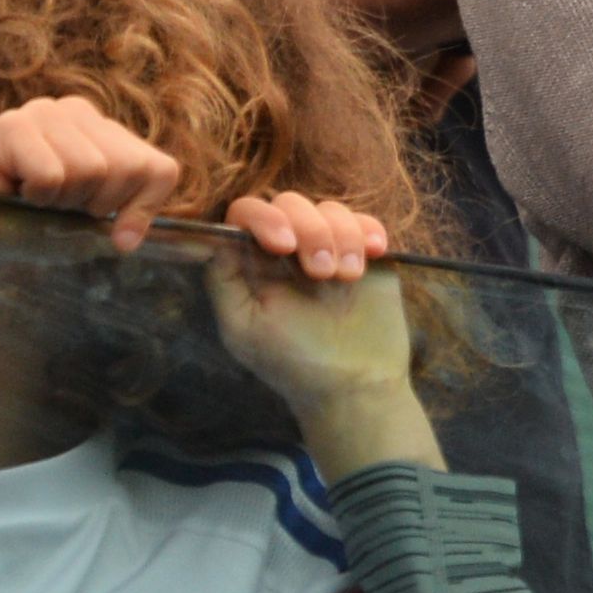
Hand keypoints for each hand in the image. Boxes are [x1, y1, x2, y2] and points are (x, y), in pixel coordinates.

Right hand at [0, 96, 186, 316]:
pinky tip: (14, 193)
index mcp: (105, 128)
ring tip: (33, 199)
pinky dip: (35, 200)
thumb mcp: (93, 223)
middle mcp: (77, 110)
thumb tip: (129, 239)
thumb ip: (128, 213)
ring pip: (90, 170)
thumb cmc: (33, 227)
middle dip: (95, 205)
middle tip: (57, 207)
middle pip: (128, 168)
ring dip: (60, 203)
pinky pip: (52, 176)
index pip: (160, 168)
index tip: (109, 230)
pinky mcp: (11, 126)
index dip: (141, 210)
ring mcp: (43, 112)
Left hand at [209, 193, 440, 477]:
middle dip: (309, 231)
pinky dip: (369, 231)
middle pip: (291, 203)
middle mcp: (289, 250)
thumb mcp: (243, 328)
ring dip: (341, 237)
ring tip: (348, 276)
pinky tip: (374, 253)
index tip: (283, 247)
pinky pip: (366, 221)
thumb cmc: (293, 364)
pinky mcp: (365, 254)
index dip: (264, 218)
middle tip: (321, 274)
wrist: (355, 389)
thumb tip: (218, 237)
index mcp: (255, 263)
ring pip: (331, 210)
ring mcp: (329, 248)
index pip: (247, 214)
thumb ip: (224, 280)